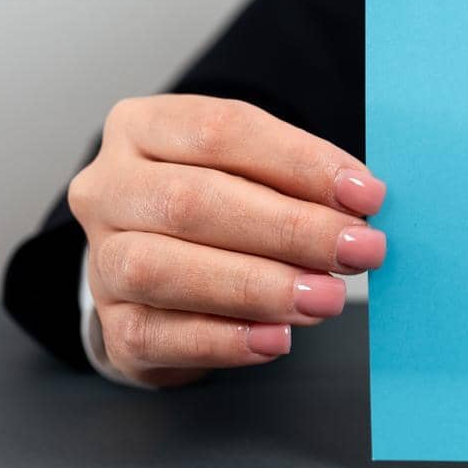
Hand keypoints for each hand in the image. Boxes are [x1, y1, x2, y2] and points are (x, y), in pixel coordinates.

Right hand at [67, 95, 386, 386]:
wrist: (170, 273)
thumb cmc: (226, 207)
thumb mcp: (258, 172)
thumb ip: (301, 180)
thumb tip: (362, 202)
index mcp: (142, 127)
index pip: (221, 131)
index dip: (299, 162)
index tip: (367, 194)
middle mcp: (108, 189)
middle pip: (191, 201)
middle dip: (289, 229)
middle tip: (359, 250)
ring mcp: (101, 259)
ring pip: (162, 269)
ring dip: (257, 287)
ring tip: (326, 298)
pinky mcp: (114, 325)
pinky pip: (157, 335)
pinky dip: (223, 339)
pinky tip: (277, 339)